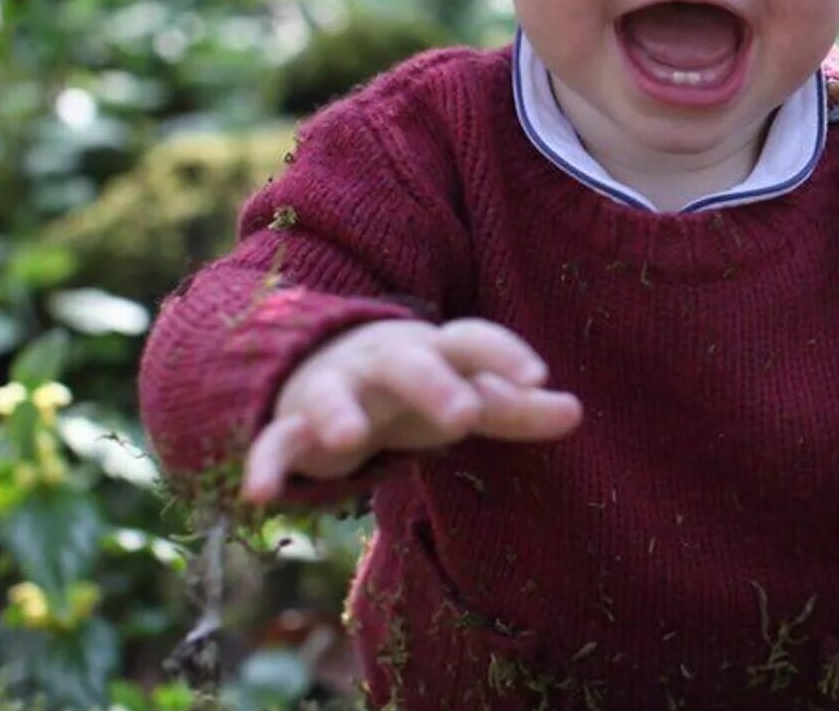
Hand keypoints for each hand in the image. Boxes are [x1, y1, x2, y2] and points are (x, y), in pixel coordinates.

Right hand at [241, 318, 581, 502]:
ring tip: (350, 440)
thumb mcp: (463, 394)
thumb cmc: (411, 391)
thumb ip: (515, 408)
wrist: (318, 368)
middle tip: (465, 415)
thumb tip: (577, 411)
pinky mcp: (291, 425)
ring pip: (333, 395)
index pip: (472, 341)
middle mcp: (384, 363)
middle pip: (410, 364)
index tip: (538, 376)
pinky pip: (274, 442)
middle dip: (434, 384)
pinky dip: (266, 465)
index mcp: (433, 351)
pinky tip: (261, 496)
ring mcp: (334, 390)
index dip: (504, 354)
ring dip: (339, 413)